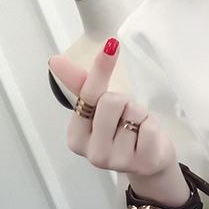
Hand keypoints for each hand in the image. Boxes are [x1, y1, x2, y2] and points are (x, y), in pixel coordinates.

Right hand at [48, 38, 177, 182]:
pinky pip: (151, 127)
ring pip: (134, 113)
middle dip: (125, 101)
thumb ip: (81, 86)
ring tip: (137, 129)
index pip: (88, 96)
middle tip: (126, 116)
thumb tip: (55, 60)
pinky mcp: (143, 163)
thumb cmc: (122, 131)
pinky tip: (148, 138)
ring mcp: (118, 161)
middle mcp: (93, 153)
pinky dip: (153, 124)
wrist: (149, 163)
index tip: (111, 46)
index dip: (101, 70)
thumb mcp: (100, 109)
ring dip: (141, 115)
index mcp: (76, 137)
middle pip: (112, 101)